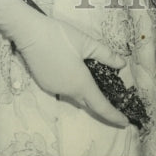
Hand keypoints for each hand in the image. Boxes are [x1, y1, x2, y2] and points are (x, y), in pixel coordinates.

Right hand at [15, 12, 130, 127]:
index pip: (101, 106)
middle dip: (102, 107)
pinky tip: (77, 75)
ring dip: (87, 96)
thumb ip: (106, 55)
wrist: (30, 33)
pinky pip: (65, 91)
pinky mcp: (45, 84)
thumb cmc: (60, 36)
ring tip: (99, 86)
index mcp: (81, 83)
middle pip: (88, 104)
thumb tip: (122, 64)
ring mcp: (55, 89)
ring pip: (75, 97)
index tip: (125, 122)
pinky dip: (74, 88)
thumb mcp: (87, 42)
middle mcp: (68, 91)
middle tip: (116, 105)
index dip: (114, 116)